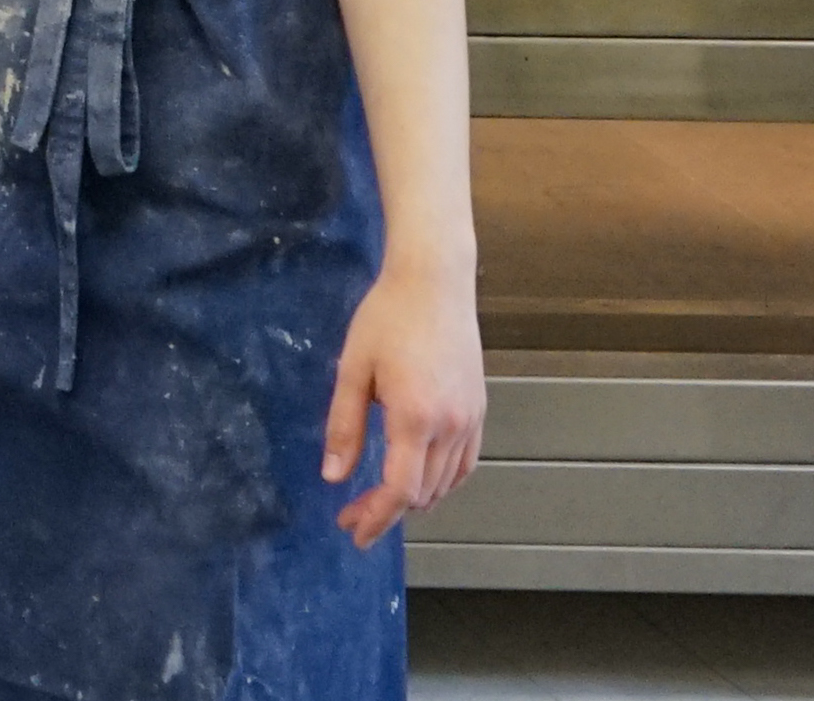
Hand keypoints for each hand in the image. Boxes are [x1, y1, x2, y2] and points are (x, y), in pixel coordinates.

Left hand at [322, 253, 485, 543]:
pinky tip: (421, 483)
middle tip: (352, 518)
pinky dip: (443, 482)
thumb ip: (343, 426)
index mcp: (415, 418)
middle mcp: (451, 426)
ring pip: (447, 482)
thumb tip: (333, 477)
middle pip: (422, 493)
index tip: (350, 530)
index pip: (399, 489)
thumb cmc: (386, 319)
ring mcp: (471, 419)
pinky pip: (465, 463)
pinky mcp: (480, 409)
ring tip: (380, 503)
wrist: (435, 283)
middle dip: (387, 512)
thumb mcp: (352, 370)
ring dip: (415, 500)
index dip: (374, 516)